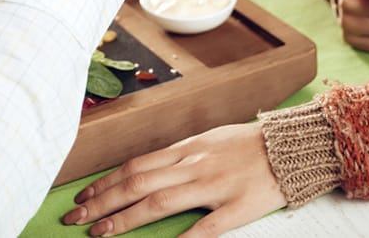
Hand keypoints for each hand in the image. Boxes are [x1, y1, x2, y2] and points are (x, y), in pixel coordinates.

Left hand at [63, 122, 284, 236]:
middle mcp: (194, 165)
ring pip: (160, 202)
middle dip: (103, 203)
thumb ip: (179, 157)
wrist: (291, 146)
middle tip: (76, 220)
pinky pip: (205, 228)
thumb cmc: (249, 145)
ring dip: (126, 220)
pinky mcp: (237, 208)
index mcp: (187, 149)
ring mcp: (215, 186)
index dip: (105, 183)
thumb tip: (145, 171)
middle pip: (138, 184)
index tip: (82, 199)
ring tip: (101, 234)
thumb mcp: (209, 140)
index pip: (135, 166)